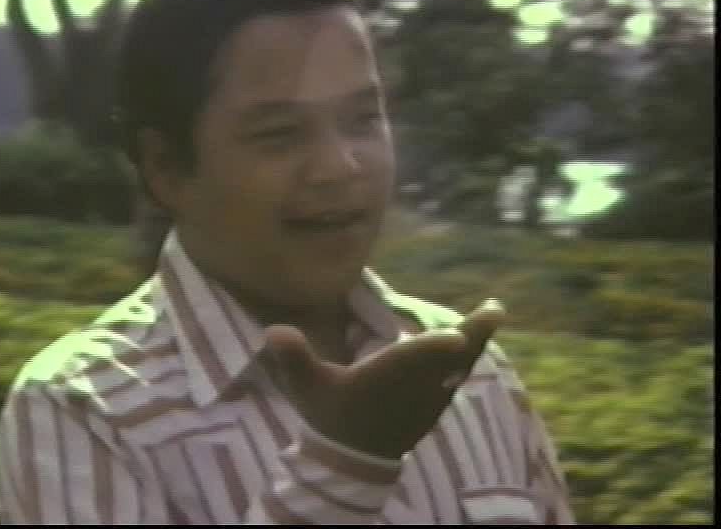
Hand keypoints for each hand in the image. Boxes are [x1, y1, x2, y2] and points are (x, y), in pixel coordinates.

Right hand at [262, 299, 505, 459]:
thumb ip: (294, 357)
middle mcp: (414, 389)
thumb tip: (274, 329)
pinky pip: (457, 377)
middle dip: (474, 334)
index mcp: (385, 380)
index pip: (413, 362)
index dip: (434, 350)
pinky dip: (467, 358)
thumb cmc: (332, 417)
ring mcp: (430, 399)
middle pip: (450, 360)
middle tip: (495, 309)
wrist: (352, 461)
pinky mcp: (434, 407)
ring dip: (476, 342)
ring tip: (491, 315)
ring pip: (460, 368)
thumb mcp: (308, 387)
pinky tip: (471, 346)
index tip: (457, 336)